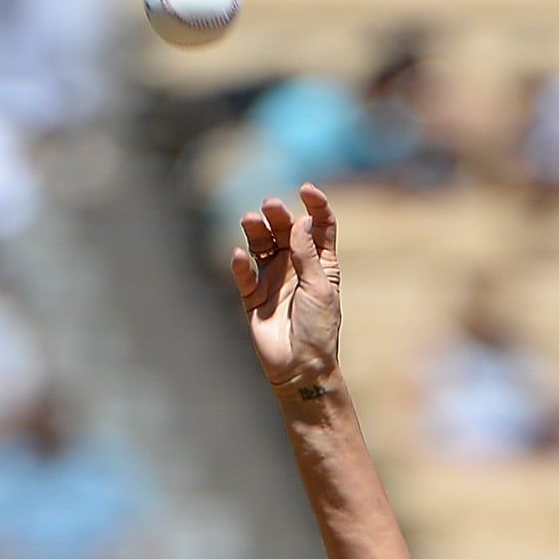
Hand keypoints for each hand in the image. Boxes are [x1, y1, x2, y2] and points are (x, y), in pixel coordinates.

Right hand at [232, 182, 341, 405]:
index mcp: (320, 264)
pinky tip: (239, 256)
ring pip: (261, 245)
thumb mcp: (319, 288)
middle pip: (286, 230)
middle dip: (278, 215)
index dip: (314, 205)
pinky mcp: (253, 297)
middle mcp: (295, 266)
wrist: (301, 368)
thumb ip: (307, 255)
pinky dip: (239, 264)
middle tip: (270, 205)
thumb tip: (300, 221)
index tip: (306, 190)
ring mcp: (273, 279)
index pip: (319, 226)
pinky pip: (243, 275)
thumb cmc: (318, 329)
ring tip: (250, 220)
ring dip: (255, 231)